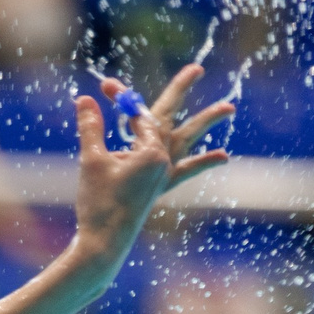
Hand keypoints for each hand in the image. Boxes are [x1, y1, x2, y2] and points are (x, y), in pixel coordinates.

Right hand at [71, 63, 233, 256]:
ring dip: (206, 122)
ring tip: (229, 107)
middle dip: (181, 90)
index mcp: (150, 151)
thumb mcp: (91, 162)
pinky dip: (204, 162)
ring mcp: (164, 174)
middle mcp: (163, 160)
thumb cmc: (98, 204)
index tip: (105, 87)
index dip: (122, 98)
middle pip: (171, 117)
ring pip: (189, 141)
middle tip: (197, 68)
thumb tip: (84, 99)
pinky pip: (187, 171)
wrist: (105, 244)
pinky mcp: (161, 188)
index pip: (137, 114)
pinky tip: (223, 156)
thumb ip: (91, 128)